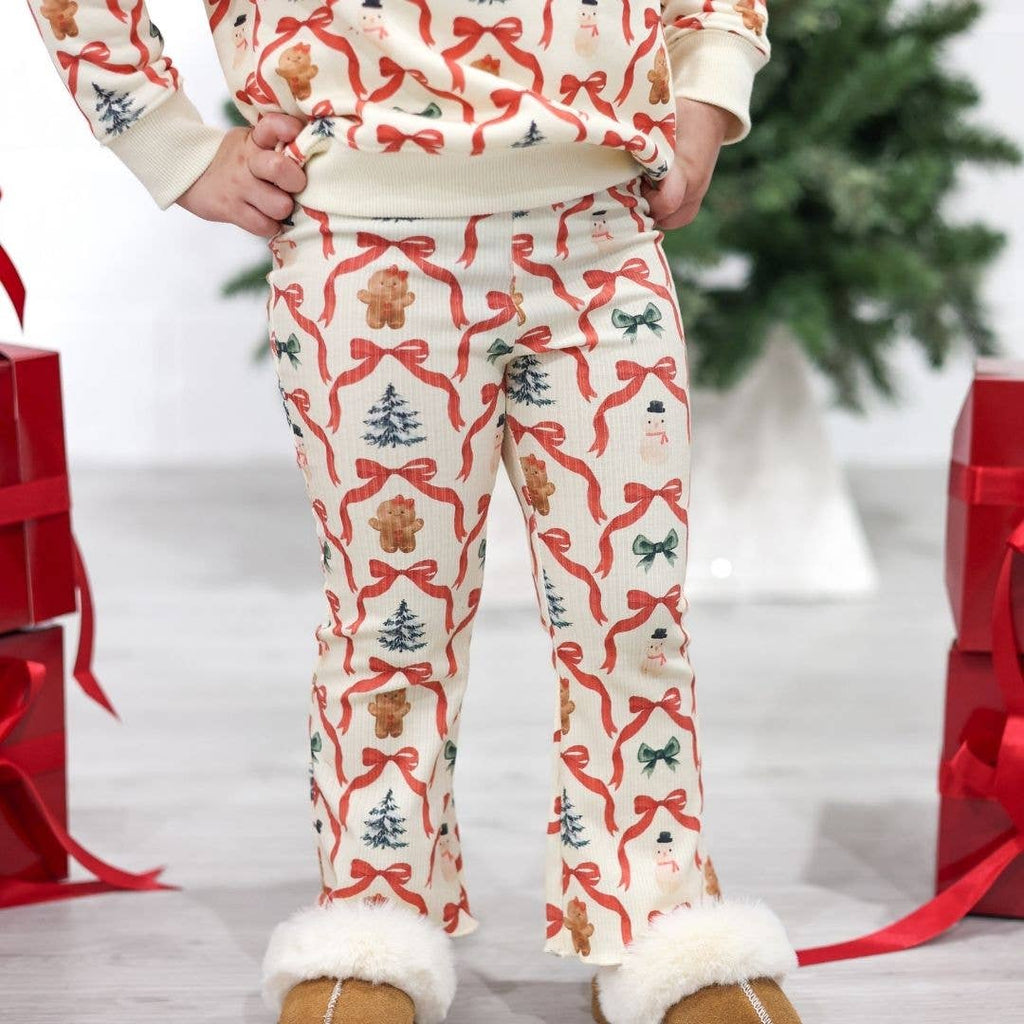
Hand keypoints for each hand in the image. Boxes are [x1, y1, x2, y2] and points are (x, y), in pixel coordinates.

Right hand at [174, 112, 307, 236]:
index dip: (289, 129)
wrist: (190, 176)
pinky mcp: (232, 210)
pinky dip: (271, 227)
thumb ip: (276, 143)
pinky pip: (265, 226)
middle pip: (280, 169)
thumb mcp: (250, 142)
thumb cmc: (235, 161)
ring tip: (276, 205)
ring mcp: (239, 187)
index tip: (296, 135)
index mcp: (254, 139)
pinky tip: (266, 218)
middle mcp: (247, 161)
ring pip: (279, 205)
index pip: (273, 126)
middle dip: (296, 181)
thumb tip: (313, 147)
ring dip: (283, 210)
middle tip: (294, 186)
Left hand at [641, 97, 736, 230]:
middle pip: (662, 218)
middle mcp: (694, 190)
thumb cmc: (682, 116)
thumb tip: (609, 145)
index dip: (644, 199)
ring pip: (668, 221)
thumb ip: (639, 141)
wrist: (709, 118)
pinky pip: (674, 218)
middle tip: (632, 186)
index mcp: (686, 170)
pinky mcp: (694, 203)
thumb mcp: (659, 123)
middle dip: (643, 206)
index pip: (665, 203)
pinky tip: (651, 193)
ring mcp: (696, 199)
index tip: (635, 182)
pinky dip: (660, 211)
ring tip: (642, 188)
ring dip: (651, 210)